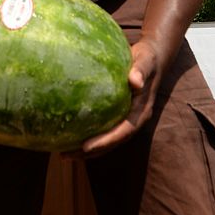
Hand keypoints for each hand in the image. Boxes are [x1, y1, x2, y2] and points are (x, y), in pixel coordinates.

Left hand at [69, 39, 161, 157]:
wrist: (152, 59)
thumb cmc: (148, 59)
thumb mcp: (145, 62)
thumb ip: (141, 71)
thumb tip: (135, 81)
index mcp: (141, 112)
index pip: (123, 132)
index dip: (106, 141)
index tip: (86, 146)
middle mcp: (133, 120)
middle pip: (111, 142)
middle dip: (90, 151)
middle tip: (65, 155)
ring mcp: (125, 119)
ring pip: (106, 140)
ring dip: (85, 150)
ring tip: (62, 153)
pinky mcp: (117, 114)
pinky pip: (102, 128)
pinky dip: (87, 134)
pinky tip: (67, 134)